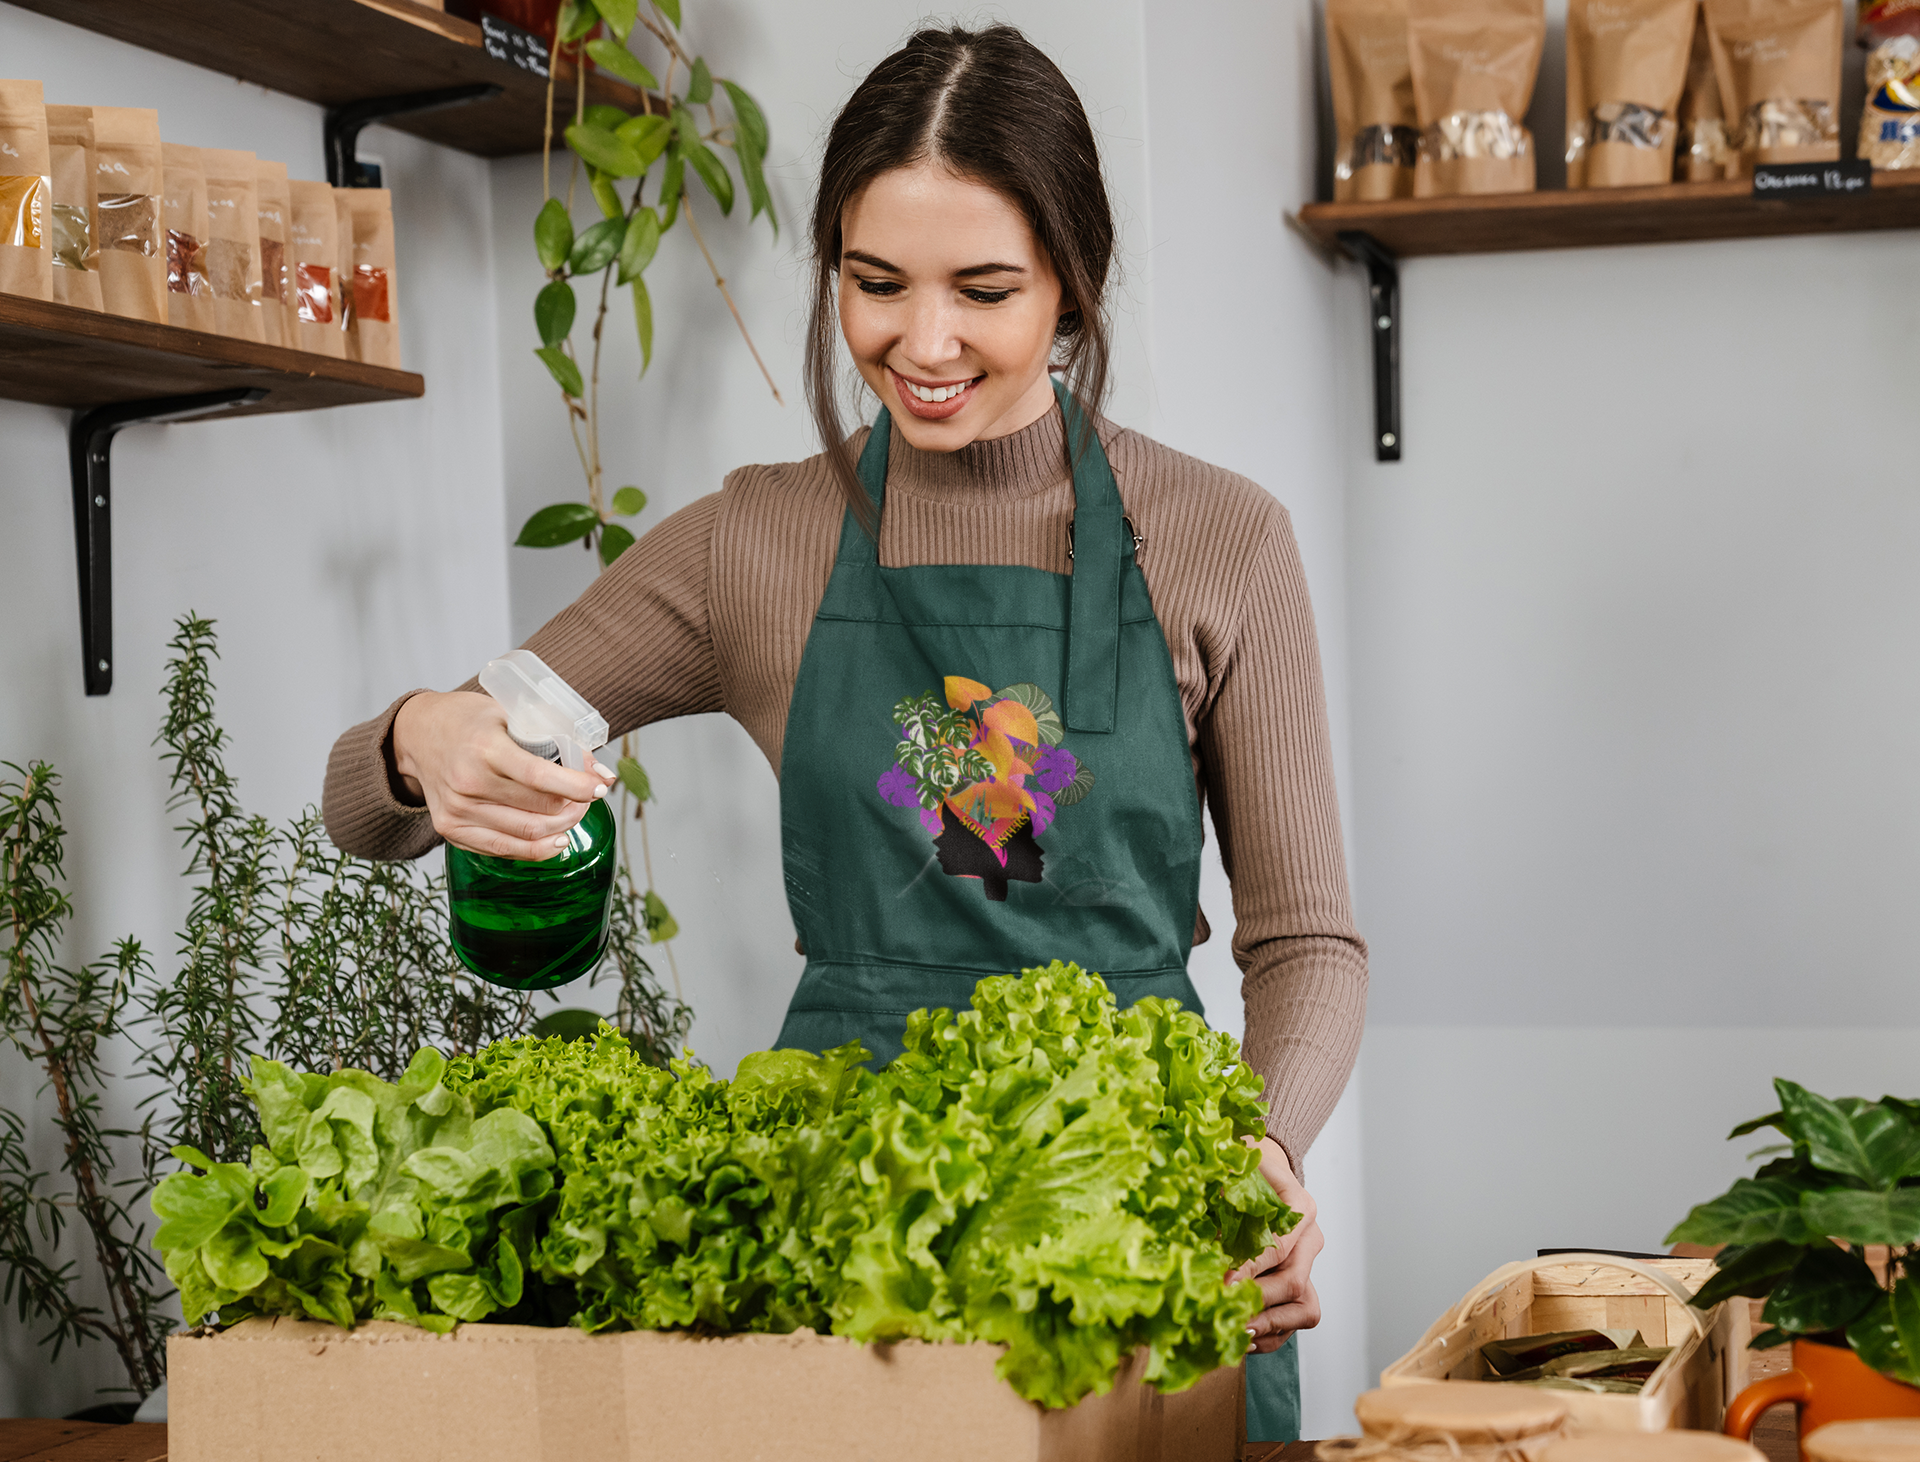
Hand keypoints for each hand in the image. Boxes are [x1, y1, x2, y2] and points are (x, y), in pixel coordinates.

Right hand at [391, 690, 612, 860]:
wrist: (417, 735)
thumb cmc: (468, 720)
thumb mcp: (510, 714)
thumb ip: (553, 739)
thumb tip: (600, 770)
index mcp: (485, 748)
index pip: (541, 777)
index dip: (578, 786)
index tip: (600, 786)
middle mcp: (468, 783)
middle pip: (540, 810)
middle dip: (576, 806)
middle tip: (587, 796)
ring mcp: (458, 811)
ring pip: (527, 834)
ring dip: (562, 827)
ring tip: (574, 813)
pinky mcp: (451, 830)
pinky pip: (504, 850)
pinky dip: (537, 848)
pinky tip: (555, 838)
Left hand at [1228, 1136, 1323, 1353]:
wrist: (1264, 1167)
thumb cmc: (1246, 1164)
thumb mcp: (1234, 1164)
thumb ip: (1222, 1187)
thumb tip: (1190, 1216)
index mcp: (1301, 1208)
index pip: (1279, 1246)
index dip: (1250, 1268)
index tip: (1223, 1283)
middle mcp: (1311, 1239)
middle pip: (1294, 1283)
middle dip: (1258, 1302)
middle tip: (1225, 1312)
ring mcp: (1308, 1264)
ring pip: (1305, 1308)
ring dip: (1270, 1325)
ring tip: (1237, 1332)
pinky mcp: (1301, 1284)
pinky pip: (1296, 1319)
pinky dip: (1272, 1332)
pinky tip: (1244, 1335)